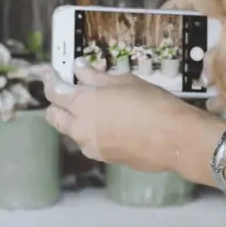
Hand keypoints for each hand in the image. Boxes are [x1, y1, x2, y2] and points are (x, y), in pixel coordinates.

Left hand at [42, 58, 210, 172]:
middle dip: (55, 103)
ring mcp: (91, 146)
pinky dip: (91, 131)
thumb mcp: (125, 82)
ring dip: (74, 118)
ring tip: (94, 106)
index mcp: (83, 103)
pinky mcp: (105, 158)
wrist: (176, 140)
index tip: (49, 72)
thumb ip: (97, 77)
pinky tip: (109, 123)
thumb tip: (79, 68)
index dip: (49, 79)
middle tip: (65, 90)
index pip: (53, 91)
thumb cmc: (154, 104)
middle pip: (53, 116)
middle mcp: (80, 128)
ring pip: (71, 131)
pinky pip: (89, 142)